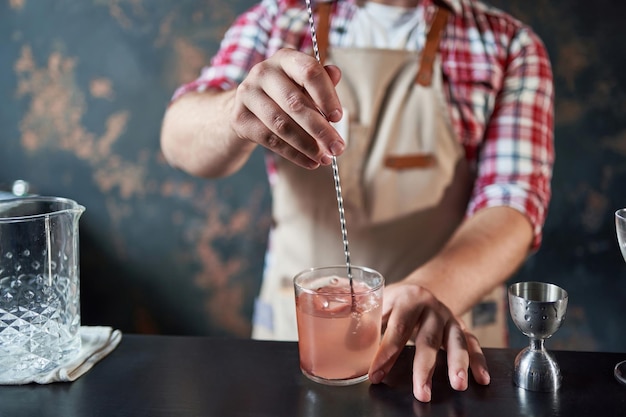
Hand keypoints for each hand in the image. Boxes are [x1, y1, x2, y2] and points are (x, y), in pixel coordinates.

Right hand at [230, 48, 344, 168]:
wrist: (247, 107)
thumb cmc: (285, 94)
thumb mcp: (304, 85)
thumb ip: (322, 82)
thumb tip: (336, 73)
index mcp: (285, 58)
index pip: (309, 72)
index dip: (326, 95)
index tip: (338, 117)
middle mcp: (263, 71)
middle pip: (295, 103)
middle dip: (320, 130)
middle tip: (338, 148)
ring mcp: (248, 94)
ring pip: (282, 125)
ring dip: (307, 145)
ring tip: (325, 158)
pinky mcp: (240, 118)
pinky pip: (270, 140)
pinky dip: (294, 154)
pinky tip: (310, 162)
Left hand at [368, 282, 490, 401]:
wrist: (419, 291)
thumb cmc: (394, 303)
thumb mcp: (379, 305)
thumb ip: (368, 324)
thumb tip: (351, 349)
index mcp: (407, 299)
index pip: (397, 328)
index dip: (386, 353)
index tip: (376, 375)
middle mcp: (431, 307)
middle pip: (428, 338)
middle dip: (425, 367)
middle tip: (422, 392)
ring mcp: (449, 317)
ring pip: (456, 340)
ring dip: (458, 364)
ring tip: (458, 385)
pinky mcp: (462, 327)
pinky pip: (473, 343)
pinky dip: (479, 361)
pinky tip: (481, 379)